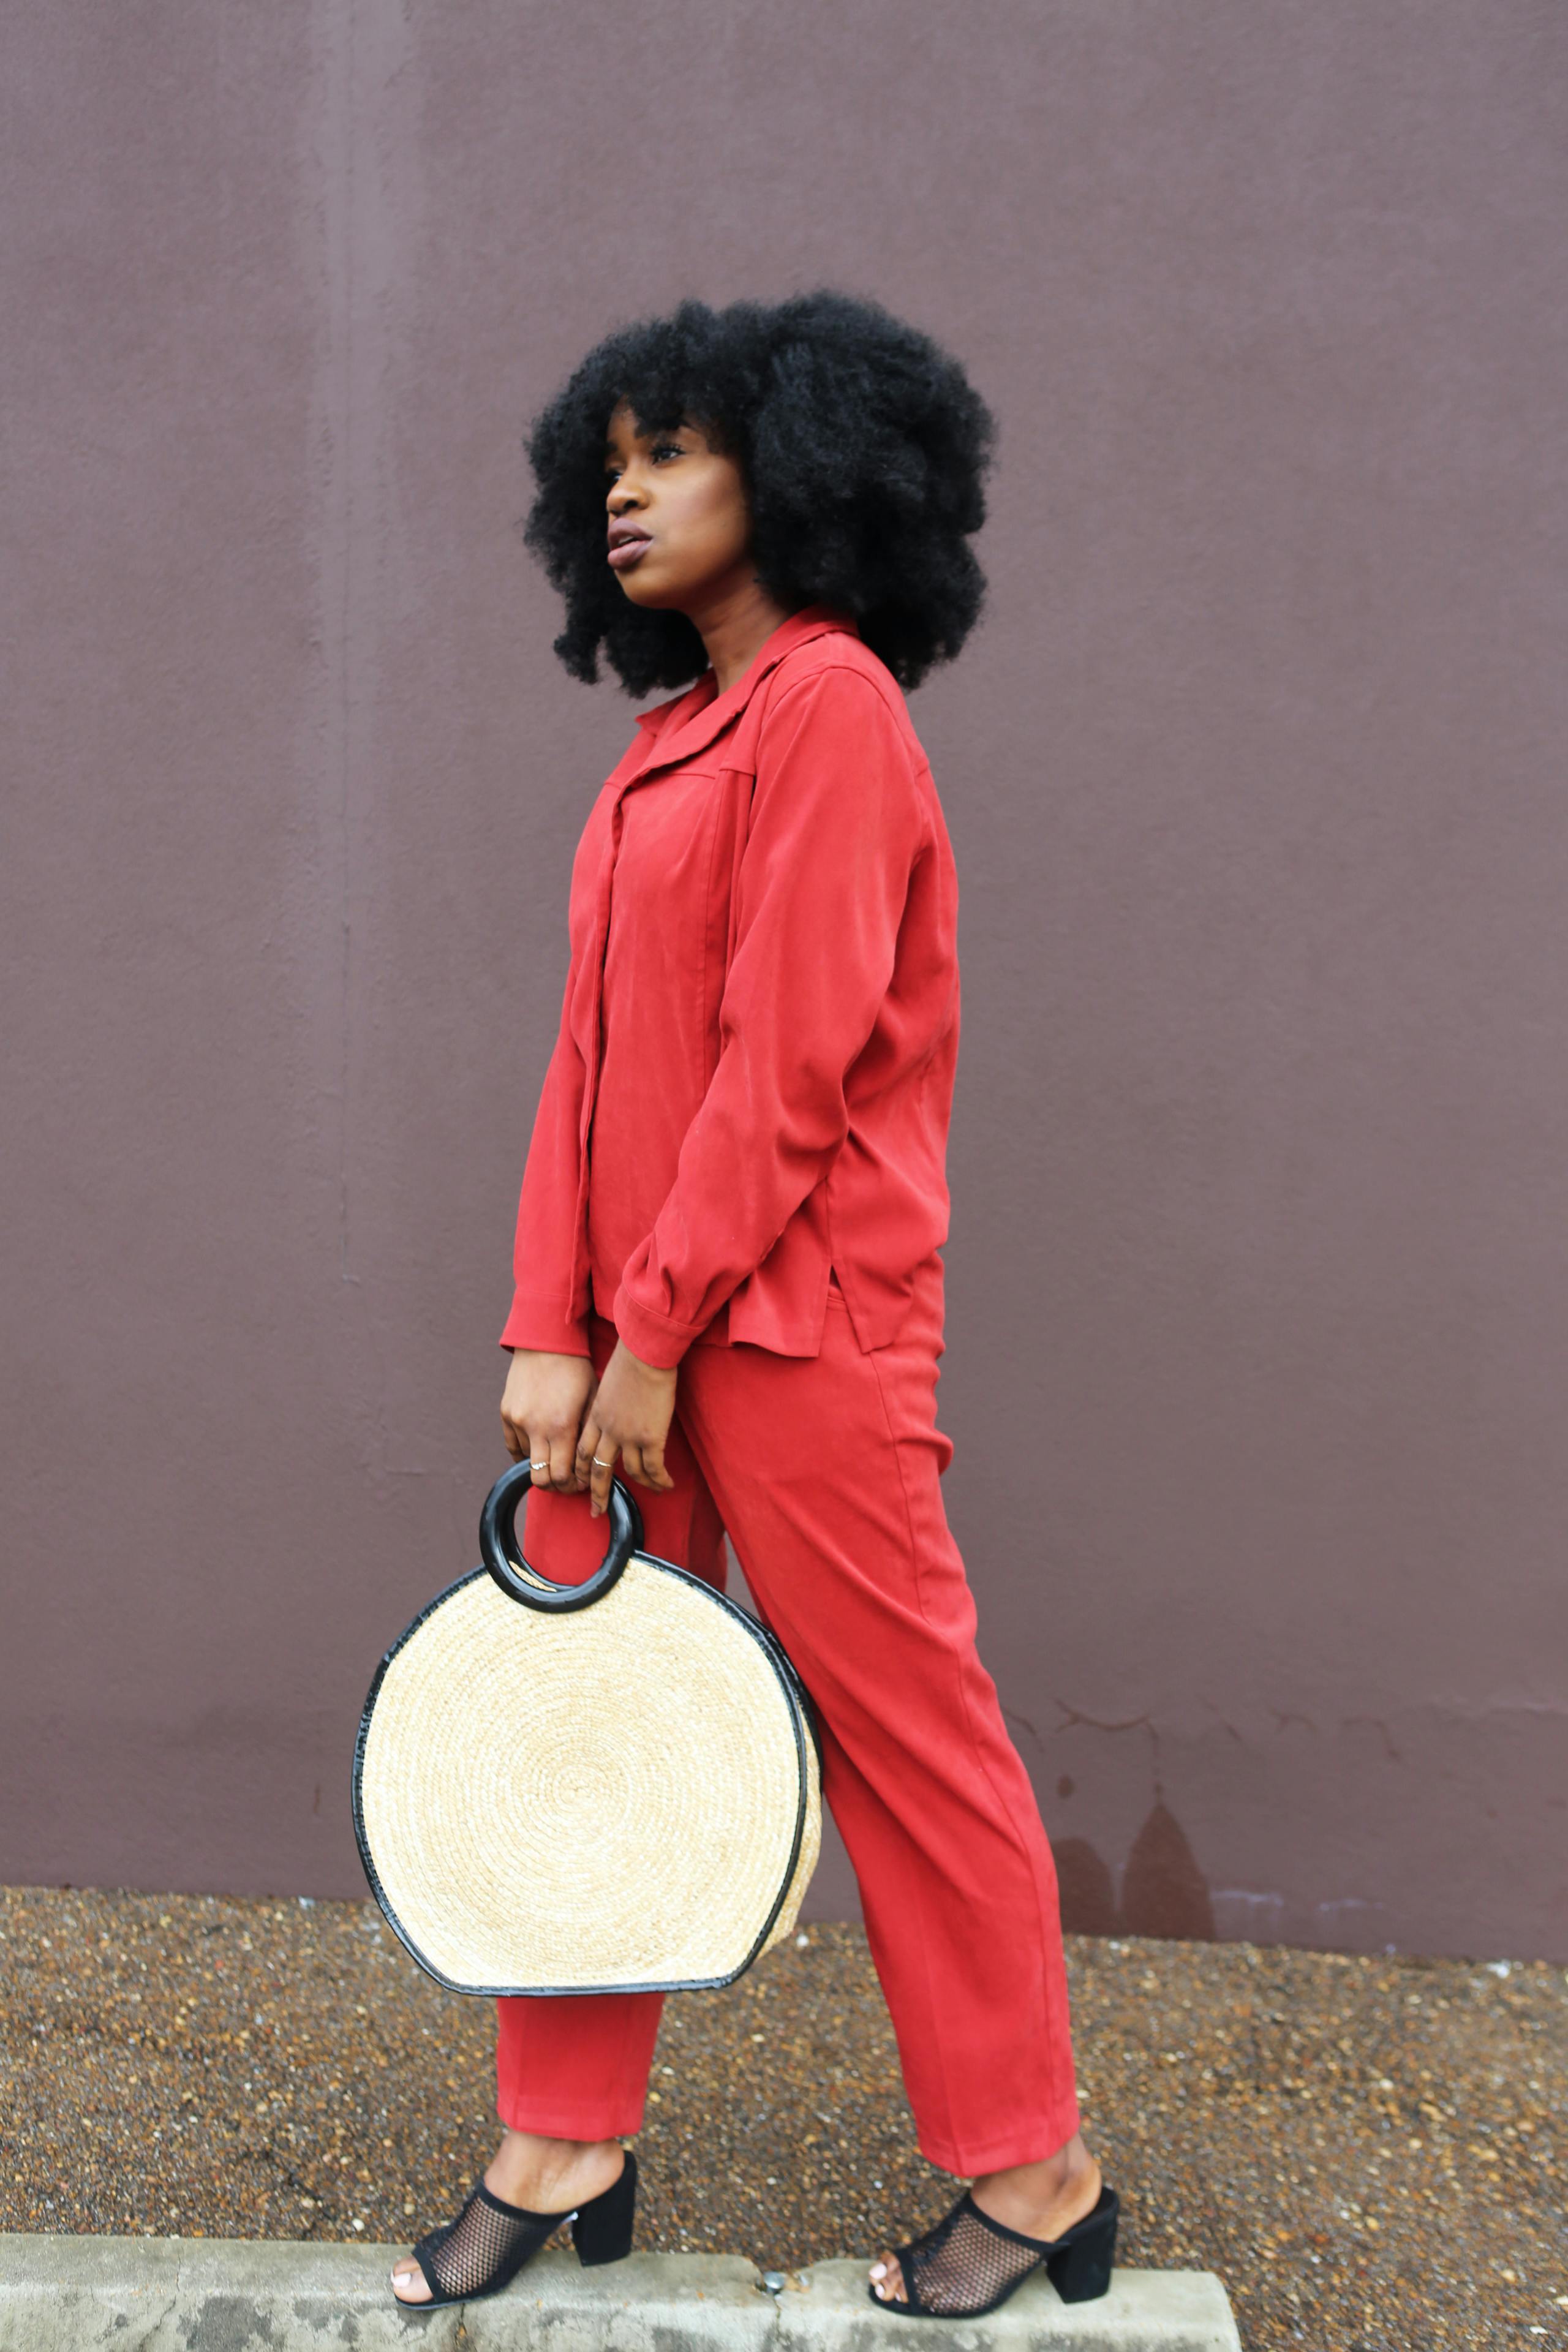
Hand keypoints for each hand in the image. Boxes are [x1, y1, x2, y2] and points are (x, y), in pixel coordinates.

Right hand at [500, 1349, 597, 1490]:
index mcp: (561, 1426)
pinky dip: (526, 1451)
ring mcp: (516, 1420)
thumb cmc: (576, 1369)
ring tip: (556, 1456)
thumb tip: (588, 1465)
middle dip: (556, 1485)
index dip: (572, 1485)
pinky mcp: (505, 1413)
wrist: (546, 1341)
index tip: (581, 1481)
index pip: (562, 1476)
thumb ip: (587, 1435)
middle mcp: (535, 1427)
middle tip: (567, 1479)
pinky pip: (513, 1446)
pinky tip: (540, 1446)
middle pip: (541, 1478)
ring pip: (527, 1463)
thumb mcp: (592, 1401)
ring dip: (542, 1465)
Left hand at [575, 1339, 678, 1515]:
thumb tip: (617, 1408)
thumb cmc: (631, 1360)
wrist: (645, 1353)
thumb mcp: (609, 1383)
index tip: (582, 1483)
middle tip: (596, 1511)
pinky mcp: (650, 1437)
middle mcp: (608, 1430)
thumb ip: (609, 1402)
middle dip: (597, 1493)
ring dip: (643, 1485)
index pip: (583, 1451)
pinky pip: (654, 1468)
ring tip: (653, 1491)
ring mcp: (628, 1436)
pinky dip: (659, 1480)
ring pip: (631, 1472)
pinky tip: (667, 1485)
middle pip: (598, 1470)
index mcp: (595, 1416)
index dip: (583, 1470)